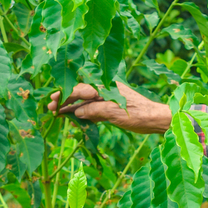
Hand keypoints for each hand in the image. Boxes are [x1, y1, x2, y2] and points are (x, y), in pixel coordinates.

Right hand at [47, 82, 171, 134]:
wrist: (157, 119)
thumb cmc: (139, 114)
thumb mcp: (115, 113)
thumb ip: (95, 110)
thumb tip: (77, 111)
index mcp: (106, 87)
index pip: (81, 89)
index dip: (66, 95)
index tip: (54, 101)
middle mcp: (106, 90)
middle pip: (81, 93)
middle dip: (65, 100)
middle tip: (50, 107)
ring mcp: (108, 99)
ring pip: (85, 101)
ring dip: (71, 107)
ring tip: (57, 112)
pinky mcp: (111, 108)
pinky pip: (93, 108)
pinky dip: (83, 113)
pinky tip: (73, 117)